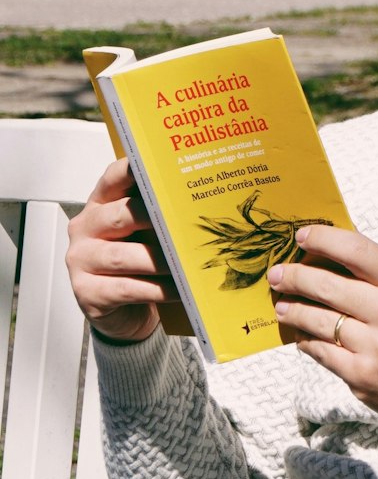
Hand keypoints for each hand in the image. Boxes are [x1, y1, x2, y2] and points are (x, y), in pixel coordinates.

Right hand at [66, 158, 178, 343]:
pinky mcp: (87, 292)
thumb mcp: (144, 234)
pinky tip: (179, 290)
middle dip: (153, 218)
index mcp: (99, 205)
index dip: (133, 170)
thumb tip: (195, 204)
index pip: (113, 179)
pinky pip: (127, 288)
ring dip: (160, 260)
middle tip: (182, 222)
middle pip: (118, 215)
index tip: (158, 166)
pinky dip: (157, 290)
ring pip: (124, 256)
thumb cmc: (137, 265)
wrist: (122, 313)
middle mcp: (85, 228)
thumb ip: (157, 215)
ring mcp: (81, 261)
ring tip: (186, 263)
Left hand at [268, 226, 377, 437]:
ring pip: (317, 320)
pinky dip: (307, 340)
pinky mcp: (362, 377)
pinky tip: (302, 334)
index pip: (355, 250)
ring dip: (293, 310)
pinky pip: (321, 352)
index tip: (302, 236)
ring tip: (283, 305)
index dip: (322, 239)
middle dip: (294, 277)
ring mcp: (376, 347)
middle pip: (326, 285)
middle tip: (277, 275)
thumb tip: (330, 253)